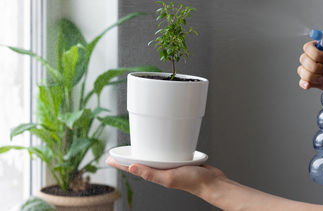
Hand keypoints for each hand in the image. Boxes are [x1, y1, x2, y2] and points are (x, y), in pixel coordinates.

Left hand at [106, 156, 225, 196]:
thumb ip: (151, 174)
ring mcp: (170, 165)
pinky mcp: (179, 159)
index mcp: (156, 174)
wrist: (211, 181)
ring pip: (153, 156)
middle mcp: (161, 169)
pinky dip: (160, 147)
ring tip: (134, 146)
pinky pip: (166, 152)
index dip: (120, 164)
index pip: (133, 168)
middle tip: (118, 151)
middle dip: (129, 157)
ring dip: (143, 151)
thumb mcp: (169, 177)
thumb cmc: (193, 182)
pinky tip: (161, 142)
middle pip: (141, 162)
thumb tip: (132, 168)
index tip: (109, 159)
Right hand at [297, 41, 322, 89]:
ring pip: (302, 71)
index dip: (314, 52)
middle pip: (304, 58)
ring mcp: (316, 71)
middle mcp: (319, 59)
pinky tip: (309, 85)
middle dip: (314, 66)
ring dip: (312, 75)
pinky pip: (303, 82)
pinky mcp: (315, 82)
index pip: (309, 46)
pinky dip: (305, 83)